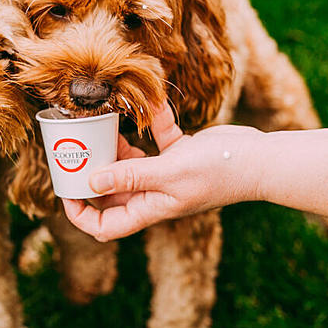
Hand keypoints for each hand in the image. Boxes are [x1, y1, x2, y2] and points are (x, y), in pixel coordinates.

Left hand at [62, 103, 261, 241]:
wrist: (260, 159)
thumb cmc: (219, 172)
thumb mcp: (168, 173)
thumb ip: (130, 176)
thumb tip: (91, 182)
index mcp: (149, 208)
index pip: (104, 225)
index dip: (81, 214)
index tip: (66, 191)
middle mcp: (154, 194)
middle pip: (111, 189)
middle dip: (92, 170)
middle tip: (76, 147)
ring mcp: (166, 174)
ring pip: (129, 162)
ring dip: (116, 144)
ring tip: (101, 122)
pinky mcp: (180, 152)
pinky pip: (157, 137)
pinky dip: (152, 121)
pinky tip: (149, 101)